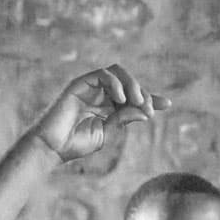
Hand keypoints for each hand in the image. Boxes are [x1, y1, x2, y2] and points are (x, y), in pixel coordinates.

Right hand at [32, 64, 168, 159]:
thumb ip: (124, 119)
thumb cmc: (75, 143)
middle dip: (143, 93)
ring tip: (137, 100)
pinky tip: (122, 99)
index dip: (151, 98)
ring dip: (132, 84)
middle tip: (149, 108)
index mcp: (108, 106)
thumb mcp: (107, 132)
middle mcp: (100, 93)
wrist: (52, 147)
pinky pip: (102, 74)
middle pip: (129, 82)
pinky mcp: (79, 83)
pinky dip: (115, 83)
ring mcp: (90, 87)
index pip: (134, 97)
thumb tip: (145, 111)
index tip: (167, 104)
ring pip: (117, 72)